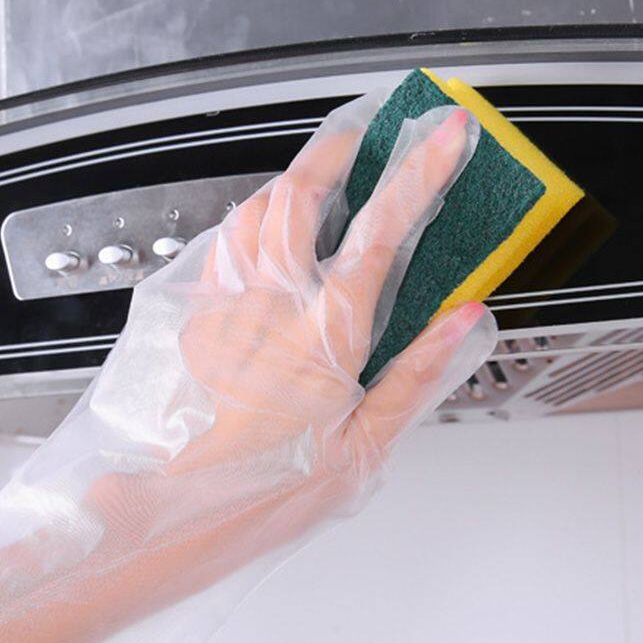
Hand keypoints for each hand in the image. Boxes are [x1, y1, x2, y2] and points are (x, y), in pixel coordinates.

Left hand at [0, 93, 496, 642]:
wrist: (179, 511)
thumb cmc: (269, 491)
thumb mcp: (365, 447)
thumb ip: (416, 375)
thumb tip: (463, 319)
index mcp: (324, 335)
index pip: (380, 232)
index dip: (418, 173)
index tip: (444, 135)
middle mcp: (271, 306)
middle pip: (299, 195)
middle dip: (336, 149)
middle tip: (364, 132)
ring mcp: (228, 307)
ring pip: (253, 211)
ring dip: (288, 179)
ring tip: (315, 172)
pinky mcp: (198, 321)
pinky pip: (223, 248)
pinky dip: (249, 221)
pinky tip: (260, 231)